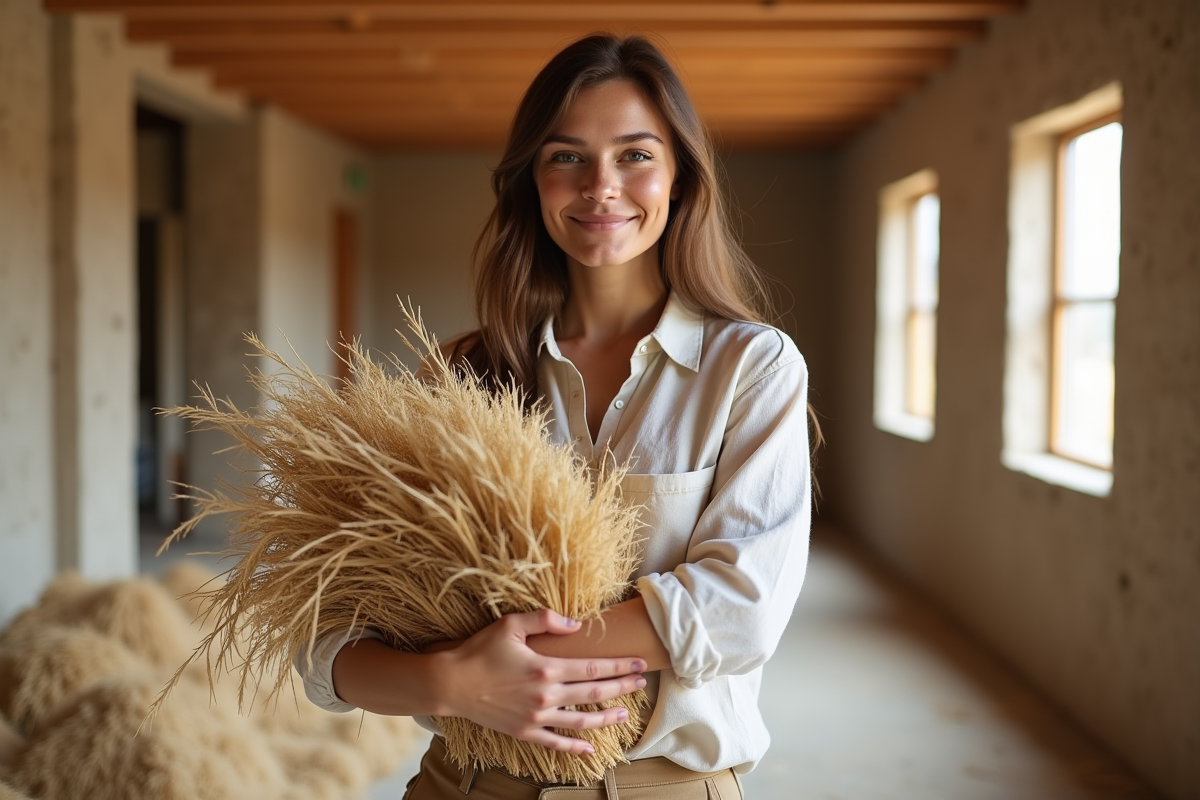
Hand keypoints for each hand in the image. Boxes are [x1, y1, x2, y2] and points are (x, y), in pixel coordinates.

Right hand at [436, 609, 646, 753]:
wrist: (450, 683)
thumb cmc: (479, 650)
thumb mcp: (510, 625)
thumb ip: (545, 619)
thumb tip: (576, 625)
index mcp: (546, 668)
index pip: (593, 668)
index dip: (619, 666)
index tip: (638, 663)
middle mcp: (546, 696)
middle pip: (594, 694)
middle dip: (621, 688)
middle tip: (641, 683)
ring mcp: (536, 717)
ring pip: (581, 721)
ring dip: (606, 718)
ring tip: (625, 714)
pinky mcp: (524, 731)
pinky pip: (554, 743)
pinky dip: (574, 747)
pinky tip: (590, 748)